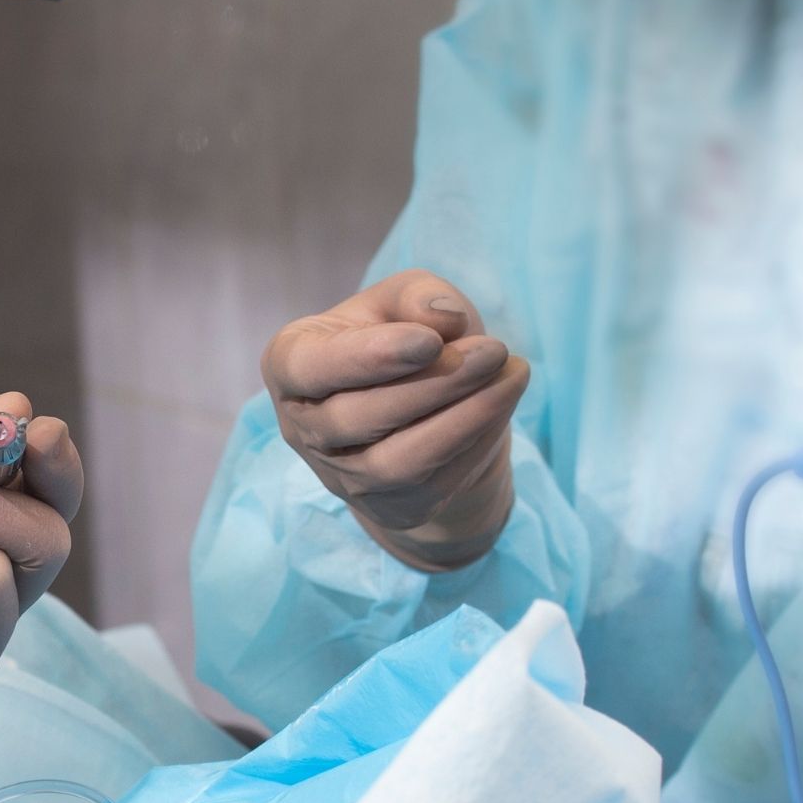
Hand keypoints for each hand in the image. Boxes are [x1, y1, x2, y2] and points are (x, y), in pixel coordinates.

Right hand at [262, 269, 528, 570]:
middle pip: (357, 417)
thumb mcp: (401, 300)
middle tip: (493, 351)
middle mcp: (302, 428)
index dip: (369, 357)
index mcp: (289, 364)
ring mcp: (341, 476)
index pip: (311, 368)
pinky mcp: (386, 506)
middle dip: (432, 384)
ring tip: (513, 375)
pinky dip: (476, 442)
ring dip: (462, 419)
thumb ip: (417, 296)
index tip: (430, 341)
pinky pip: (432, 483)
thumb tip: (444, 318)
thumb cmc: (399, 337)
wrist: (418, 407)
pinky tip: (504, 402)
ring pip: (396, 461)